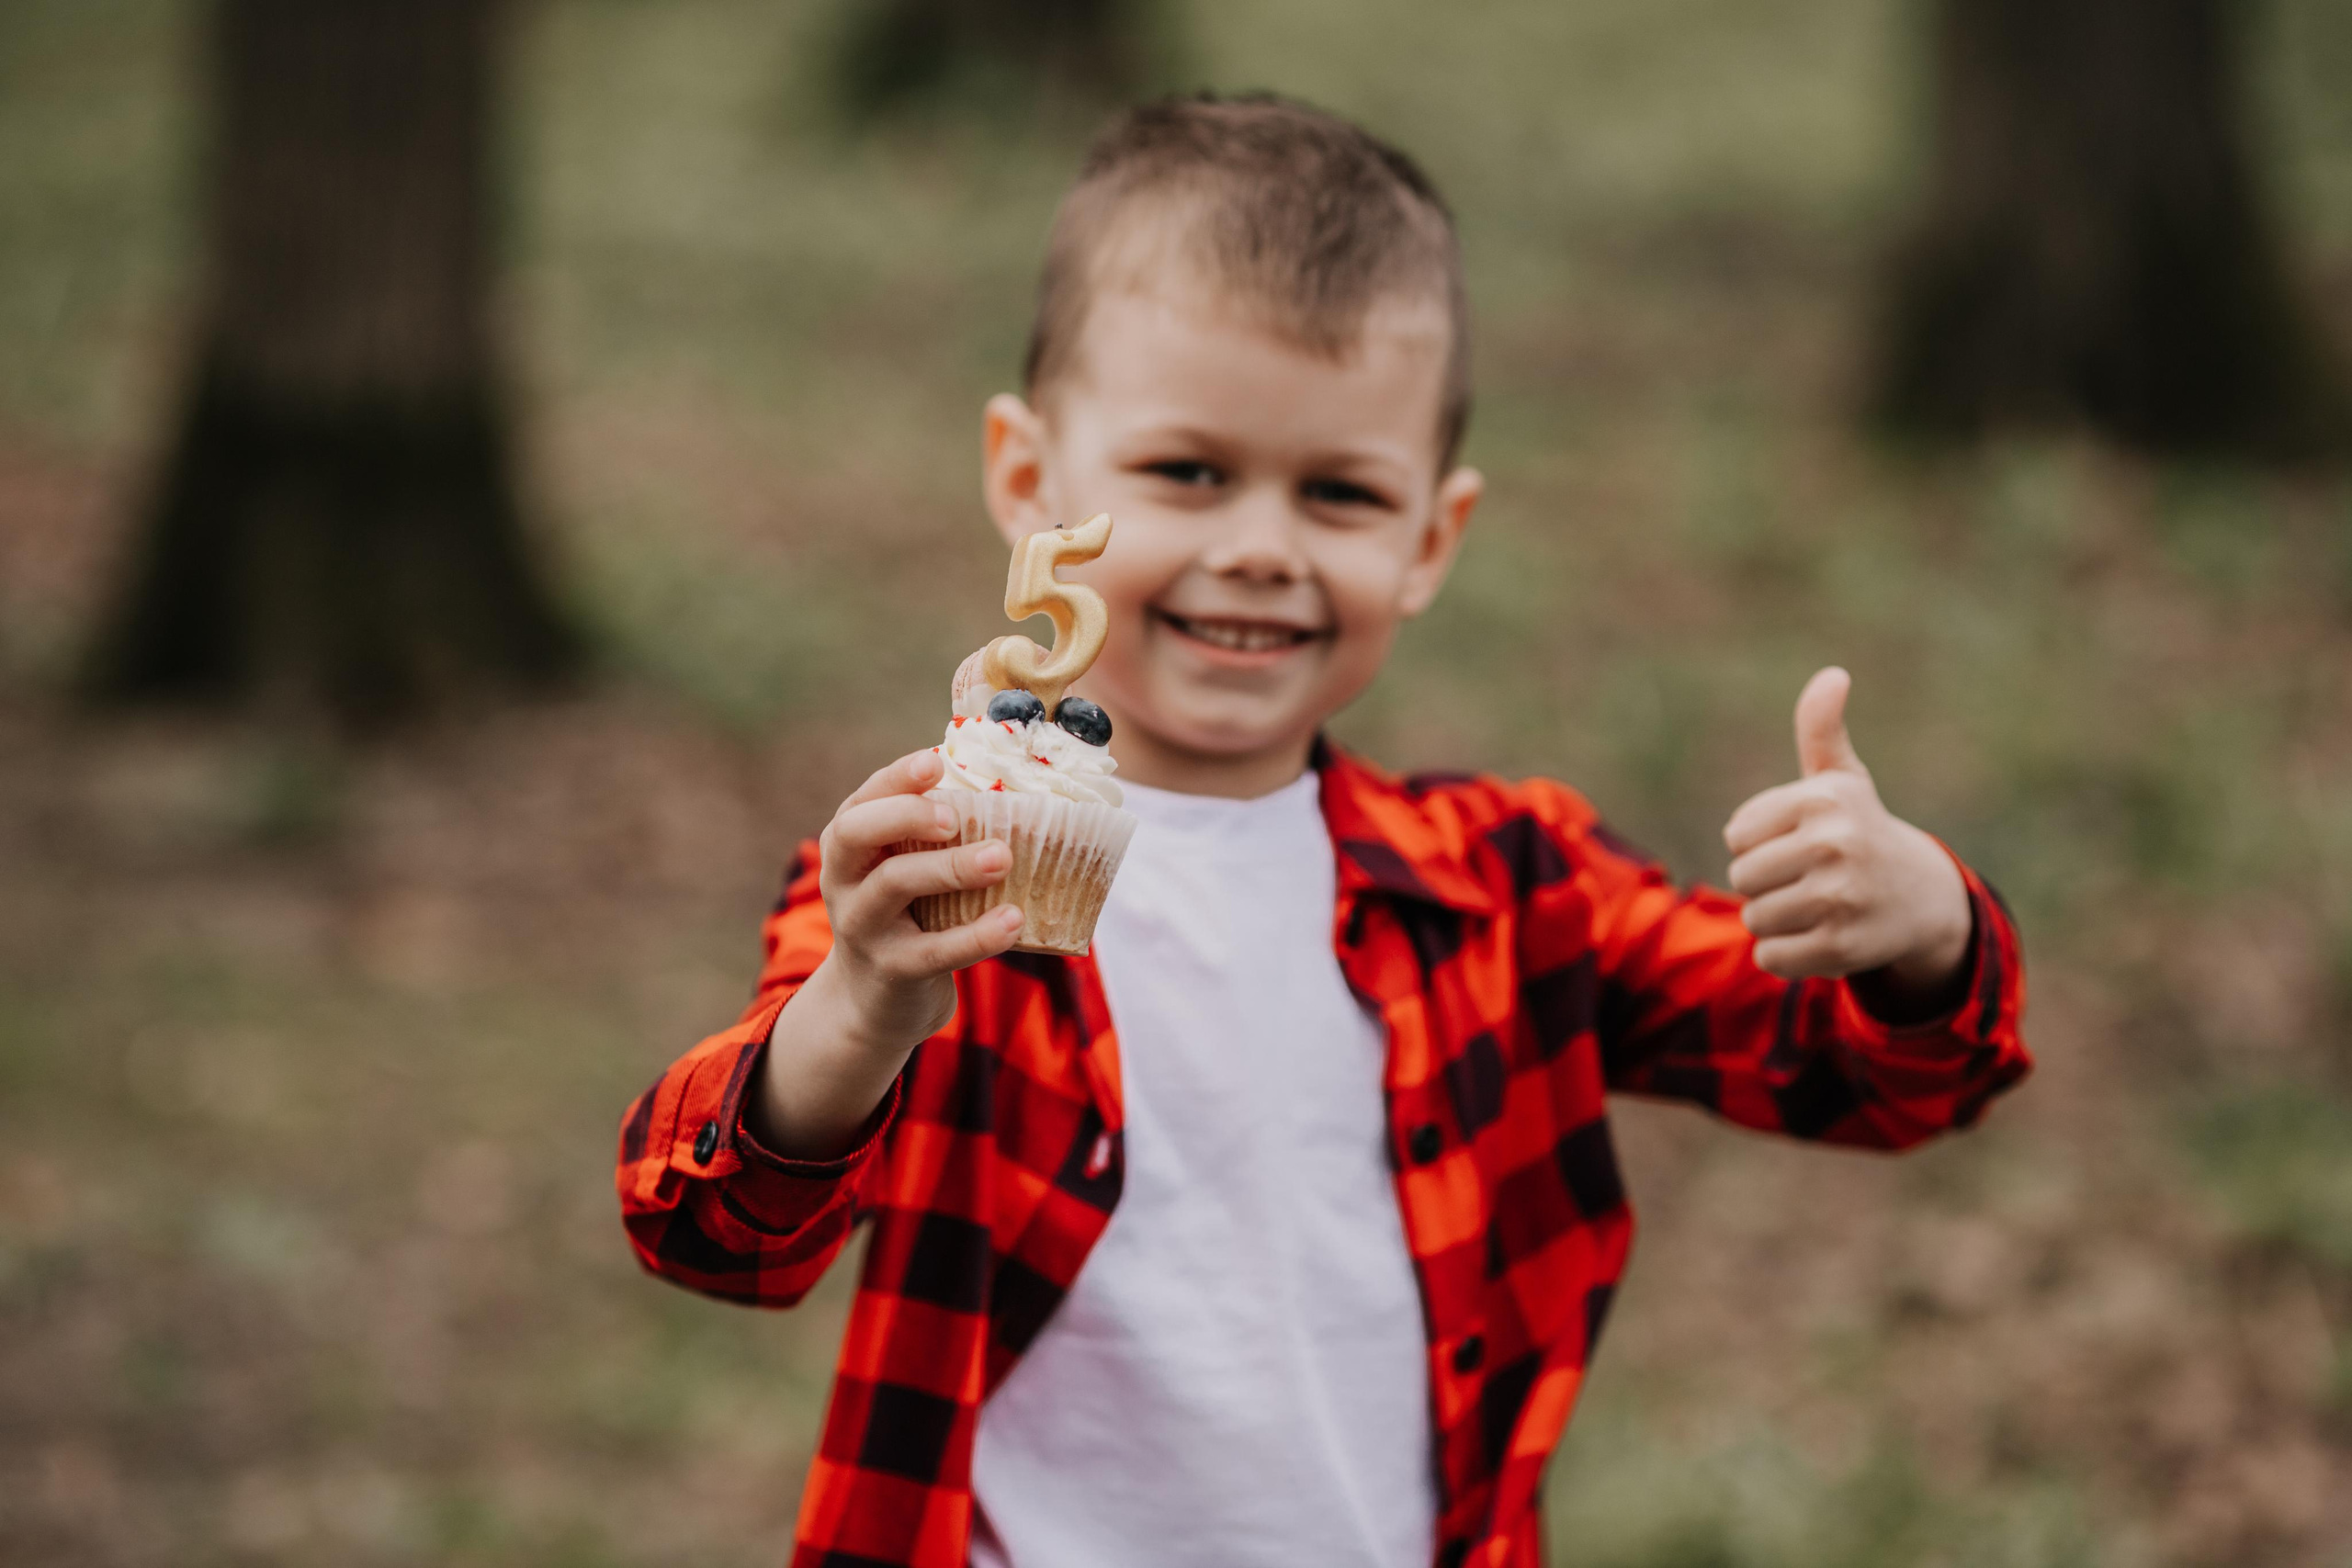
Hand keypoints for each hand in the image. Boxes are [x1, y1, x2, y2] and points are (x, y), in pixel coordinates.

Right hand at [750, 749, 1021, 1157]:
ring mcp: (863, 927)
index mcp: (848, 846)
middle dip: (905, 815)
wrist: (874, 1004)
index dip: (895, 779)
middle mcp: (843, 880)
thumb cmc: (907, 917)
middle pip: (856, 834)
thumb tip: (1012, 787)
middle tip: (956, 815)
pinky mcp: (893, 970)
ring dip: (950, 867)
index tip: (934, 762)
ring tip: (1002, 857)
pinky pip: (934, 950)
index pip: (862, 800)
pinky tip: (1014, 919)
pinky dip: (976, 935)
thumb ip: (934, 836)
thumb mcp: (904, 871)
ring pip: (895, 885)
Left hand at [1722, 668, 1971, 993]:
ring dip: (1777, 920)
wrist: (1922, 898)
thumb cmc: (1861, 830)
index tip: (1801, 840)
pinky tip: (1821, 936)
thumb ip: (1821, 729)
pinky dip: (1785, 955)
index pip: (1737, 835)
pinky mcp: (1841, 948)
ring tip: (1818, 906)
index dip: (1760, 843)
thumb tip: (1833, 676)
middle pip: (1742, 878)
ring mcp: (1839, 898)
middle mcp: (1834, 844)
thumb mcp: (1841, 779)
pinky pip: (1771, 958)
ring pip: (1754, 920)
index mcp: (1822, 799)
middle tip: (1809, 878)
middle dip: (1766, 884)